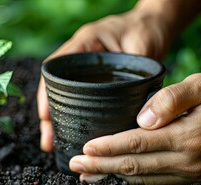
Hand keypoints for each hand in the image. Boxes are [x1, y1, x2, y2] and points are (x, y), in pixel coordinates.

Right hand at [38, 10, 170, 151]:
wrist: (155, 24)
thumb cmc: (148, 29)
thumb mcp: (143, 46)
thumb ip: (138, 72)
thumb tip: (138, 108)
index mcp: (85, 43)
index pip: (56, 67)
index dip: (47, 93)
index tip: (45, 116)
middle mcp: (80, 57)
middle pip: (54, 86)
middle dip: (49, 114)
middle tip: (48, 141)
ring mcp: (86, 69)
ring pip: (63, 95)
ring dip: (57, 119)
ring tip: (53, 144)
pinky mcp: (95, 80)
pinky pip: (77, 98)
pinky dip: (71, 115)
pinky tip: (70, 134)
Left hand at [69, 73, 200, 184]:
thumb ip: (172, 98)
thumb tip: (143, 117)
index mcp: (187, 136)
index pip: (137, 143)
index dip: (108, 146)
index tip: (86, 146)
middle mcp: (187, 160)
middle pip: (134, 166)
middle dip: (101, 165)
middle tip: (75, 164)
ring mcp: (190, 173)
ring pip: (142, 179)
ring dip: (111, 176)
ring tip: (86, 173)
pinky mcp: (192, 178)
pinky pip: (154, 182)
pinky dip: (130, 181)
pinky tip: (114, 177)